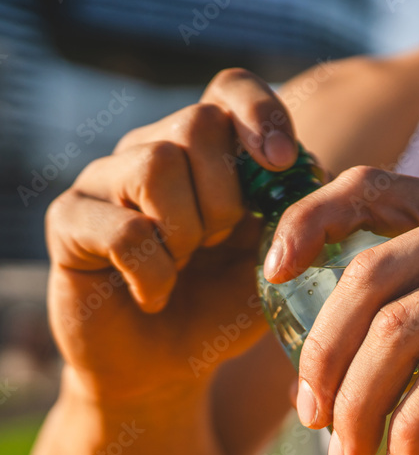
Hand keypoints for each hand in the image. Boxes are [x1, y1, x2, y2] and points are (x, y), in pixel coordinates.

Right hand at [46, 68, 296, 403]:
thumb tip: (314, 169)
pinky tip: (154, 295)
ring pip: (155, 163)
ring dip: (188, 229)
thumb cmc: (223, 305)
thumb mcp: (275, 260)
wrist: (167, 366)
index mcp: (207, 150)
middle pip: (197, 123)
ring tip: (185, 265)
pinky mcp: (69, 222)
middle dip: (227, 195)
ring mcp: (104, 180)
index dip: (260, 111)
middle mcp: (151, 149)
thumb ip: (295, 214)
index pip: (231, 88)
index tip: (281, 160)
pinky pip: (124, 229)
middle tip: (221, 242)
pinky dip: (154, 274)